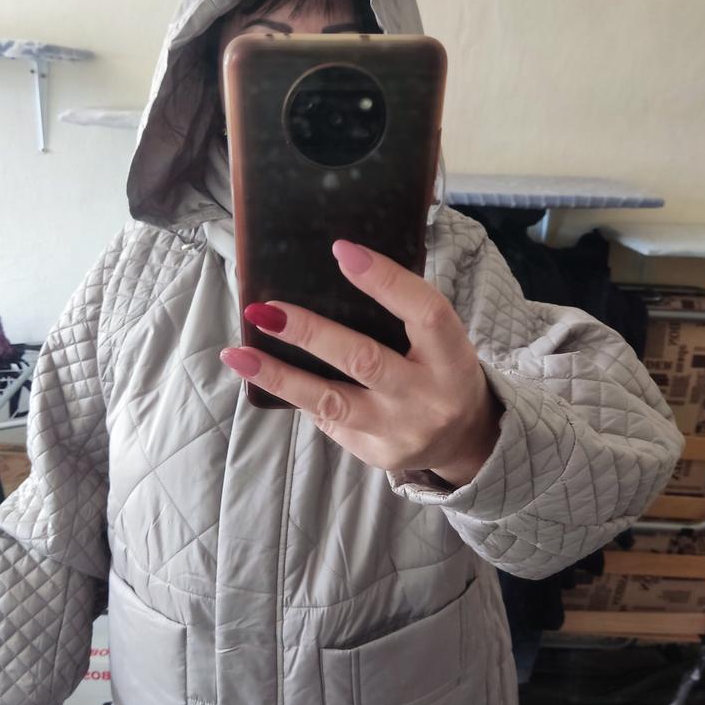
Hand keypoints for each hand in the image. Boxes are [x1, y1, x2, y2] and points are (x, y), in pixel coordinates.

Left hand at [220, 240, 502, 486]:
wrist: (466, 440)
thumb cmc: (442, 370)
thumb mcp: (441, 339)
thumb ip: (403, 312)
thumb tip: (337, 267)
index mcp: (452, 357)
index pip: (424, 311)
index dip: (384, 280)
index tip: (341, 251)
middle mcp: (428, 397)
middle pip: (364, 360)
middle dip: (309, 333)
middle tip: (265, 309)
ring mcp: (399, 431)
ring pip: (330, 401)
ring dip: (278, 376)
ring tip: (238, 354)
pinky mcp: (375, 453)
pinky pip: (327, 420)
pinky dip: (296, 394)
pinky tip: (267, 375)